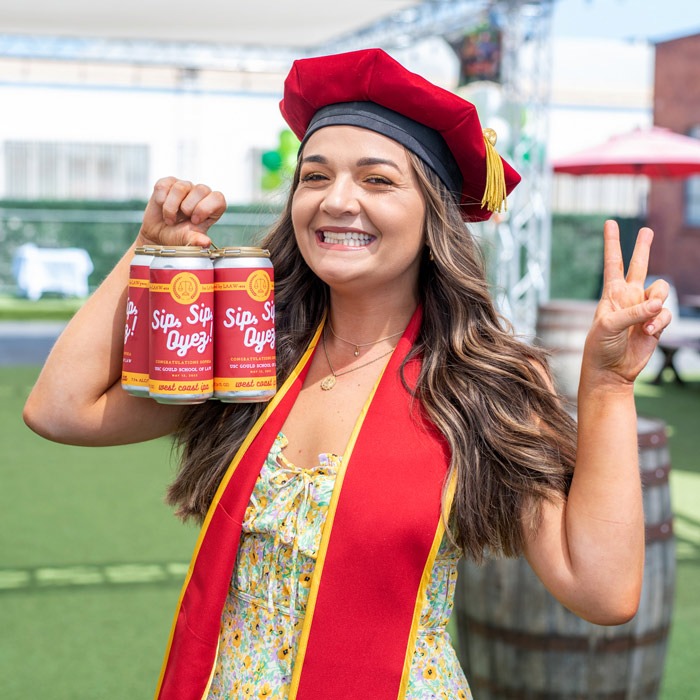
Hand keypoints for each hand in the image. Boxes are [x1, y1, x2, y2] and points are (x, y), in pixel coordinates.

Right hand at [137, 177, 226, 247]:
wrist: (157, 234)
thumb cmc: (177, 236)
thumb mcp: (187, 240)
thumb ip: (196, 240)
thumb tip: (205, 243)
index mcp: (211, 208)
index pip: (218, 198)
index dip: (206, 208)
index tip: (195, 220)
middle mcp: (200, 195)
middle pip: (202, 189)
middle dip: (189, 207)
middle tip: (180, 221)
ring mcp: (185, 187)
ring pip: (181, 187)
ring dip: (171, 207)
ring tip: (169, 220)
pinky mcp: (168, 183)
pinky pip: (165, 186)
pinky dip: (161, 199)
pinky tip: (161, 208)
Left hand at [583, 220, 670, 384]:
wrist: (609, 371)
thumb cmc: (600, 347)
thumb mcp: (609, 326)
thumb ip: (633, 312)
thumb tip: (658, 303)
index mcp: (611, 294)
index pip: (613, 263)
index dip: (612, 242)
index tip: (610, 222)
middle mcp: (628, 297)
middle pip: (639, 266)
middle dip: (643, 248)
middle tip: (647, 230)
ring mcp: (643, 310)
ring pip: (661, 291)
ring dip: (658, 304)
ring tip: (646, 323)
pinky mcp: (655, 324)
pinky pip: (665, 314)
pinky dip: (660, 322)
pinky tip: (649, 333)